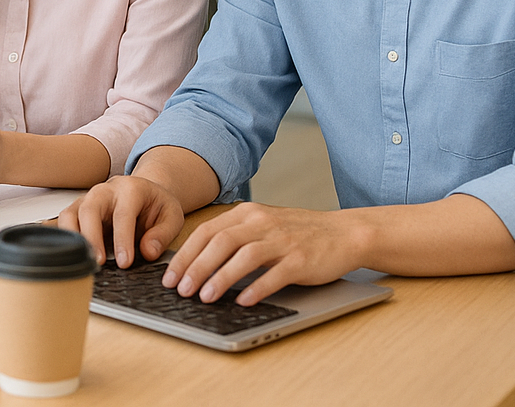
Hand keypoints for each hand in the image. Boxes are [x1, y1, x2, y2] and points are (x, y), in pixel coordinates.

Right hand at [56, 175, 185, 268]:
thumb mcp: (172, 216)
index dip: (122, 239)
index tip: (124, 262)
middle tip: (98, 262)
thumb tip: (147, 252)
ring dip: (73, 238)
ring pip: (70, 214)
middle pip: (90, 209)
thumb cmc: (156, 205)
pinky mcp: (77, 209)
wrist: (145, 190)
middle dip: (92, 237)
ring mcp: (88, 199)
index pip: (123, 213)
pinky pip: (63, 221)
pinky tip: (68, 254)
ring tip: (82, 260)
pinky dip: (63, 237)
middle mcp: (105, 190)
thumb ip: (163, 234)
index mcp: (131, 189)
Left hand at [162, 202, 362, 305]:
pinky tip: (243, 301)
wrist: (344, 233)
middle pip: (220, 242)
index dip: (185, 255)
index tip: (170, 276)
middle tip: (181, 289)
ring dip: (220, 278)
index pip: (206, 232)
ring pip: (243, 256)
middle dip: (196, 267)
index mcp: (247, 214)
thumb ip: (234, 237)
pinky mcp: (301, 259)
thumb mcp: (262, 225)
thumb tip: (197, 262)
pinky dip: (256, 288)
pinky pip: (274, 274)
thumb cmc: (298, 233)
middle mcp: (261, 223)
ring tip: (205, 297)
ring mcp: (282, 240)